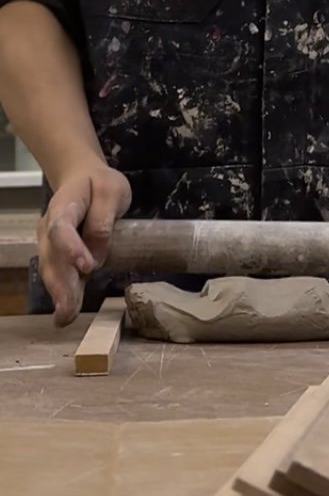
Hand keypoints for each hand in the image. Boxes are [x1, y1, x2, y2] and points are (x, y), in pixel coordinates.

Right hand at [37, 164, 131, 326]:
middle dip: (60, 285)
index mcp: (64, 206)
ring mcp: (50, 243)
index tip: (87, 267)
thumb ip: (104, 220)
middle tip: (67, 309)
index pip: (62, 228)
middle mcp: (49, 227)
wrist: (80, 177)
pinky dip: (61, 294)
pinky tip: (65, 315)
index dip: (72, 248)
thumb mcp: (112, 190)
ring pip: (51, 270)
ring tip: (64, 318)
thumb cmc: (99, 183)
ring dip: (59, 294)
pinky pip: (58, 275)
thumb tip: (97, 255)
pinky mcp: (57, 254)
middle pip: (52, 256)